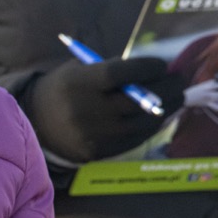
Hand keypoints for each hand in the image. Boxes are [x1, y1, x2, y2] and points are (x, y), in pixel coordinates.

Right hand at [24, 56, 184, 162]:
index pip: (121, 75)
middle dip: (165, 88)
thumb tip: (155, 71)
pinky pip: (135, 138)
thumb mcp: (80, 69)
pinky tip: (160, 114)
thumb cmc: (66, 88)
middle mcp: (87, 111)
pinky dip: (152, 125)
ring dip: (166, 109)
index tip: (162, 65)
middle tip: (178, 80)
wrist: (39, 123)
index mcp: (79, 84)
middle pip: (137, 100)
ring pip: (142, 122)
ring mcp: (95, 135)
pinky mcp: (100, 151)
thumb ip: (113, 70)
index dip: (147, 68)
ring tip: (176, 97)